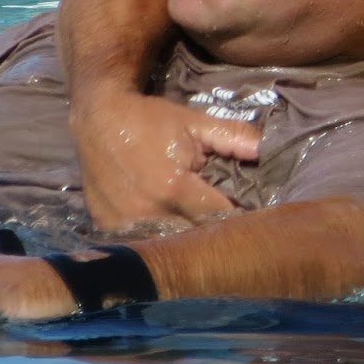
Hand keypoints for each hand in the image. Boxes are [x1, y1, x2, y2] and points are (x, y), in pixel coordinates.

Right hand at [71, 88, 259, 232]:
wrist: (98, 117)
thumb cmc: (150, 120)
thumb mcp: (194, 122)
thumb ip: (232, 136)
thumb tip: (265, 149)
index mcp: (174, 187)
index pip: (218, 219)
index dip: (237, 221)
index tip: (253, 224)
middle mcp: (148, 212)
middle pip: (193, 238)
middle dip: (212, 236)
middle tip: (230, 233)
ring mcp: (123, 223)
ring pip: (167, 246)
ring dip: (185, 242)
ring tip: (202, 238)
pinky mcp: (106, 227)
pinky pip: (140, 243)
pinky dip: (157, 240)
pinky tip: (170, 235)